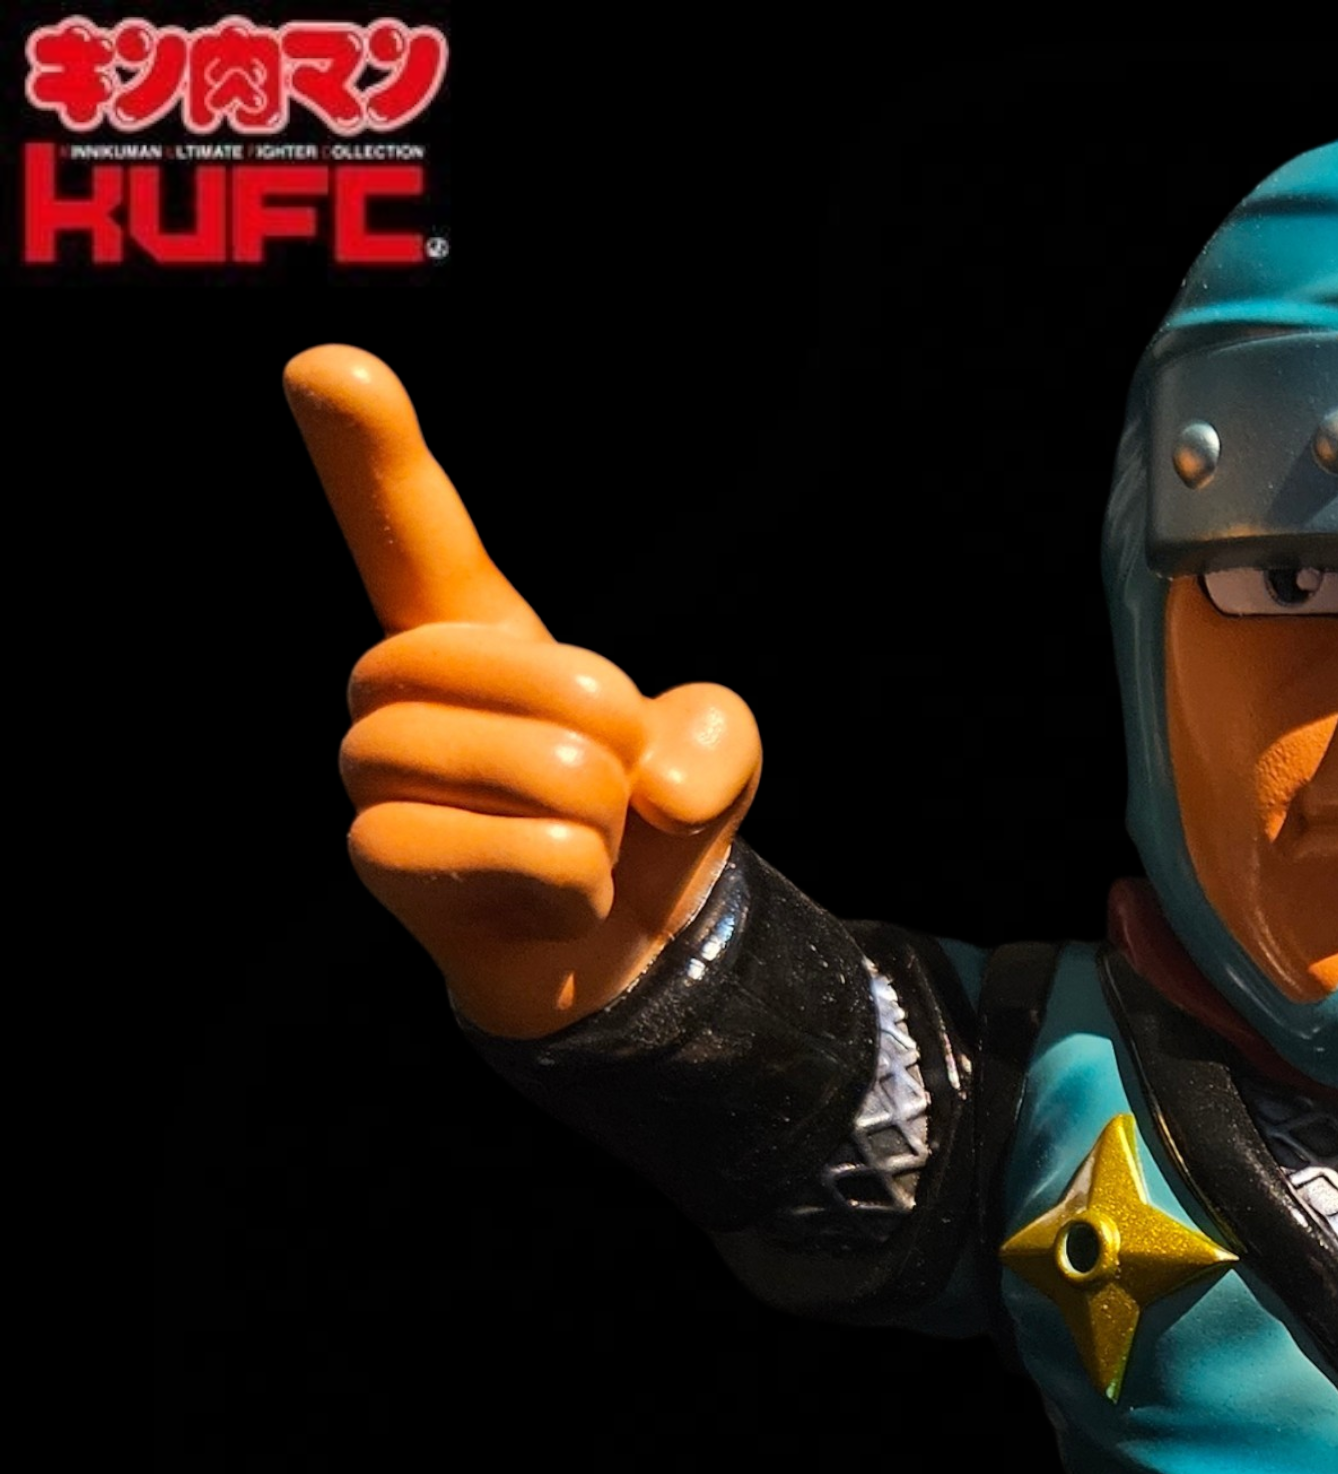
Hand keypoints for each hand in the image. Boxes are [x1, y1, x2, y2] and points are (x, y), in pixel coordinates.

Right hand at [284, 345, 760, 1038]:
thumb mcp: (715, 752)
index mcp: (472, 627)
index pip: (411, 530)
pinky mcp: (381, 857)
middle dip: (616, 746)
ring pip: (534, 773)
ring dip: (601, 825)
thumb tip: (662, 790)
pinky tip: (550, 900)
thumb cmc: (645, 825)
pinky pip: (521, 856)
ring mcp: (373, 769)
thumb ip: (718, 734)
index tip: (325, 365)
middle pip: (539, 679)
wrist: (618, 950)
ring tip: (577, 846)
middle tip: (605, 794)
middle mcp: (398, 682)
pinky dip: (575, 889)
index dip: (376, 455)